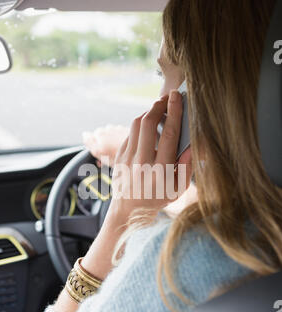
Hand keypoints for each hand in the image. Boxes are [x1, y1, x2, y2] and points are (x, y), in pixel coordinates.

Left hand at [54, 90, 191, 311]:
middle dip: (158, 106)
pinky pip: (129, 135)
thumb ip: (186, 167)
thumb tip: (192, 144)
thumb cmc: (156, 201)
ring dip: (147, 113)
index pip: (168, 134)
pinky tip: (146, 127)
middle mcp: (142, 162)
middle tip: (166, 98)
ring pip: (136, 126)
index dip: (173, 112)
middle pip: (148, 123)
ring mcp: (127, 159)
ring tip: (157, 109)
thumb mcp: (177, 189)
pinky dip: (138, 126)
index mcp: (160, 170)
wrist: (127, 213)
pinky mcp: (118, 158)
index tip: (177, 97)